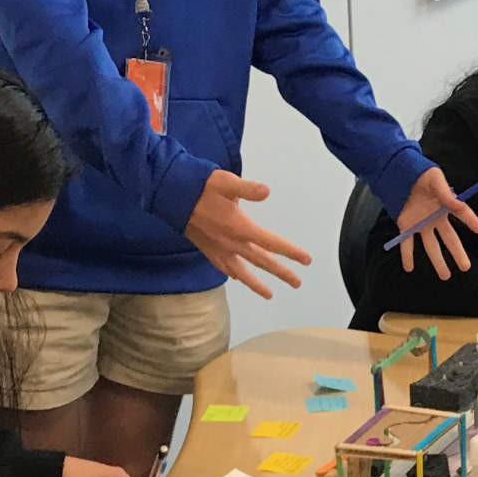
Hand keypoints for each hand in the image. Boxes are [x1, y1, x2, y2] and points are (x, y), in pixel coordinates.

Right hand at [184, 170, 311, 299]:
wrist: (170, 196)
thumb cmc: (200, 186)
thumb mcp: (226, 182)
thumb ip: (247, 188)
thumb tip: (267, 191)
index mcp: (240, 228)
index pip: (271, 243)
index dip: (290, 252)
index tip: (307, 260)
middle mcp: (231, 243)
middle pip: (261, 261)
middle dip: (280, 272)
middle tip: (297, 283)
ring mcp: (218, 249)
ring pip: (241, 271)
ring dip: (256, 283)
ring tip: (269, 294)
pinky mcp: (206, 249)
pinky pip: (224, 267)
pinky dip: (234, 274)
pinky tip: (237, 278)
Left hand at [396, 167, 477, 279]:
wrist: (399, 173)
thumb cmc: (420, 174)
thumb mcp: (435, 178)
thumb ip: (445, 192)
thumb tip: (458, 204)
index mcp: (445, 206)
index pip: (461, 213)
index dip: (470, 220)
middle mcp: (436, 219)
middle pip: (449, 239)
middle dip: (457, 253)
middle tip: (465, 267)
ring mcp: (421, 224)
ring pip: (431, 246)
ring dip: (437, 261)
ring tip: (445, 276)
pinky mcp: (406, 225)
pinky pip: (407, 243)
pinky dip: (407, 256)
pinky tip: (409, 268)